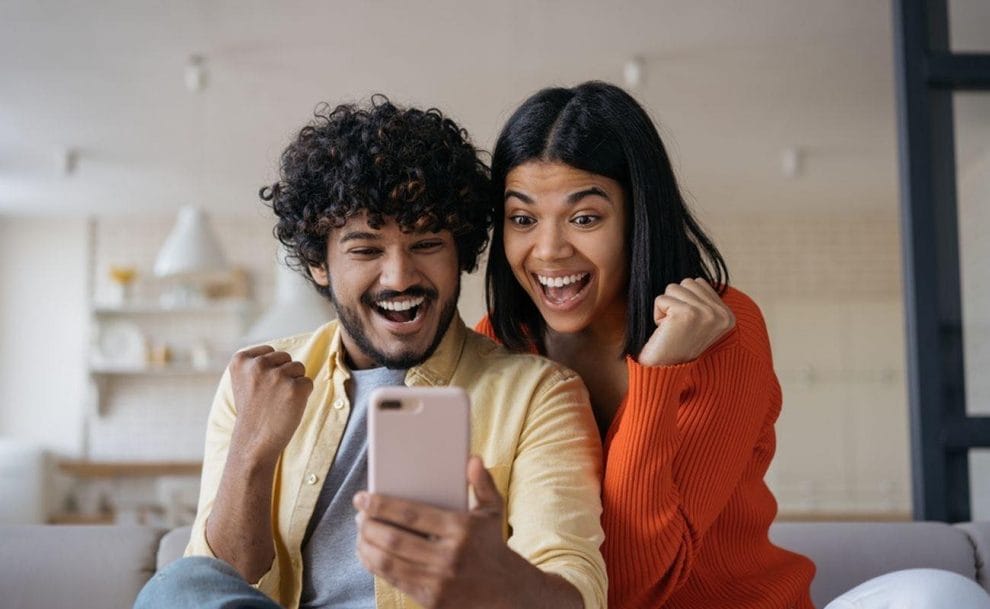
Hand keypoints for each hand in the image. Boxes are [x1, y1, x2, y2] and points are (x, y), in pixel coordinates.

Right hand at [228, 345, 312, 462]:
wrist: (253, 441)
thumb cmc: (252, 411)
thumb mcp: (244, 381)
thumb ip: (256, 363)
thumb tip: (282, 354)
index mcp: (241, 360)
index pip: (270, 351)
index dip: (269, 370)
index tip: (259, 388)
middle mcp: (258, 364)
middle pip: (285, 357)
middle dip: (283, 374)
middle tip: (270, 397)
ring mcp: (277, 376)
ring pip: (299, 368)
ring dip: (293, 383)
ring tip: (278, 402)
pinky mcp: (295, 388)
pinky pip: (308, 383)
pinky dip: (303, 395)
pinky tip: (288, 407)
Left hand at [354, 457, 525, 608]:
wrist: (508, 592)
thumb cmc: (492, 545)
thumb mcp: (493, 512)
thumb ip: (482, 483)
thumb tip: (472, 458)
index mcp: (461, 529)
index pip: (411, 515)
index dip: (381, 505)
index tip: (362, 497)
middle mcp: (449, 556)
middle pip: (394, 539)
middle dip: (368, 525)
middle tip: (359, 515)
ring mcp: (438, 581)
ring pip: (388, 561)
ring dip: (366, 546)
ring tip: (360, 533)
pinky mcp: (431, 600)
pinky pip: (394, 580)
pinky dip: (375, 566)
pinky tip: (368, 553)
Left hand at [637, 278, 734, 366]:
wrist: (664, 371)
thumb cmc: (677, 344)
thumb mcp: (699, 322)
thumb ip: (703, 300)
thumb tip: (695, 280)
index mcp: (728, 316)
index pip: (699, 282)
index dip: (685, 302)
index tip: (687, 325)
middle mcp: (721, 314)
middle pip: (687, 282)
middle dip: (676, 302)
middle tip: (678, 327)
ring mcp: (706, 313)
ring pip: (674, 288)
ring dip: (666, 308)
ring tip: (672, 329)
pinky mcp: (686, 313)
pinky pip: (661, 299)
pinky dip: (657, 314)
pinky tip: (665, 331)